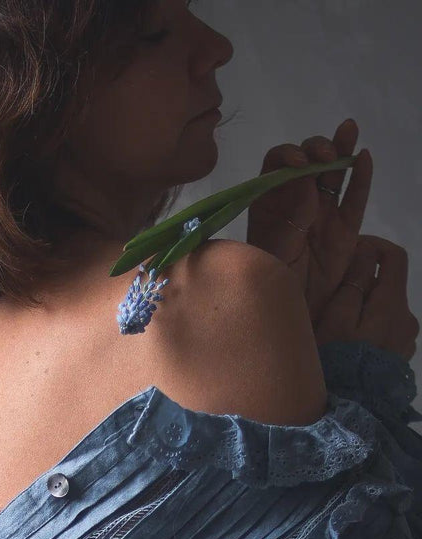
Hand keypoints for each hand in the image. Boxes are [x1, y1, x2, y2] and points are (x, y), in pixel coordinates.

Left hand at [246, 119, 372, 329]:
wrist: (291, 314)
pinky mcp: (345, 230)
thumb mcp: (272, 252)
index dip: (287, 155)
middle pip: (306, 163)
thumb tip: (305, 183)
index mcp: (269, 204)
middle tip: (323, 153)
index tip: (297, 161)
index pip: (276, 165)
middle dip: (315, 148)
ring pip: (333, 175)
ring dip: (340, 149)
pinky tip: (364, 157)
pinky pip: (354, 199)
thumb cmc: (270, 285)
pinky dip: (361, 178)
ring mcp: (322, 215)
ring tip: (348, 129)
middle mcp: (295, 203)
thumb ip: (288, 219)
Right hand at [315, 235, 418, 361]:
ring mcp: (406, 340)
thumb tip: (367, 252)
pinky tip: (349, 343)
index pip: (395, 257)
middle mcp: (408, 317)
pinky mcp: (399, 357)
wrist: (352, 412)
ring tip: (336, 322)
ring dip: (364, 306)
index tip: (348, 253)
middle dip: (362, 281)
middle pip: (388, 284)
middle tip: (330, 295)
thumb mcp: (336, 318)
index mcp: (393, 303)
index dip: (373, 246)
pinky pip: (385, 329)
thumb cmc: (337, 361)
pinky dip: (369, 326)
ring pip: (385, 308)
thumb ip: (353, 283)